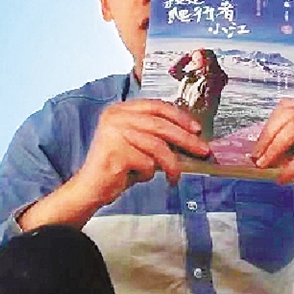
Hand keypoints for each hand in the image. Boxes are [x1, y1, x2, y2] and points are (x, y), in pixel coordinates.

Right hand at [76, 99, 210, 205]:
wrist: (91, 188)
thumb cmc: (118, 166)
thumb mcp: (137, 143)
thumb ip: (155, 134)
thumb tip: (191, 136)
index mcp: (120, 109)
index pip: (156, 106)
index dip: (180, 117)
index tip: (197, 129)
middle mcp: (115, 117)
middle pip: (160, 125)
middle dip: (185, 139)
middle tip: (202, 150)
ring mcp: (114, 133)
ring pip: (157, 146)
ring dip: (171, 164)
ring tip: (174, 177)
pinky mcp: (115, 153)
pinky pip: (147, 163)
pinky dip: (148, 173)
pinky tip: (139, 176)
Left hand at [252, 97, 293, 227]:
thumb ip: (279, 138)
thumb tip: (256, 142)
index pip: (286, 106)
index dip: (268, 124)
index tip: (257, 144)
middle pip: (289, 115)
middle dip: (267, 136)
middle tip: (257, 156)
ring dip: (274, 149)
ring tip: (265, 165)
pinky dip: (289, 168)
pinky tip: (282, 178)